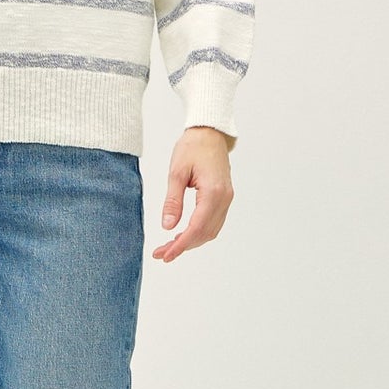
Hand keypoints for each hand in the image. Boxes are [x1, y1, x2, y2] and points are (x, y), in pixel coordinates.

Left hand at [153, 127, 234, 262]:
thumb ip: (172, 201)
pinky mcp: (224, 198)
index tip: (165, 255)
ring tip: (169, 246)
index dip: (181, 244)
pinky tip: (183, 233)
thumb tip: (167, 226)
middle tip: (161, 253)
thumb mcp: (176, 172)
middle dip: (183, 246)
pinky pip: (213, 222)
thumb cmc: (192, 148)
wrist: (210, 133)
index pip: (197, 227)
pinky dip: (198, 232)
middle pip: (205, 233)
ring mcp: (226, 199)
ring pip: (210, 231)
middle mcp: (224, 199)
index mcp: (213, 192)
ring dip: (191, 241)